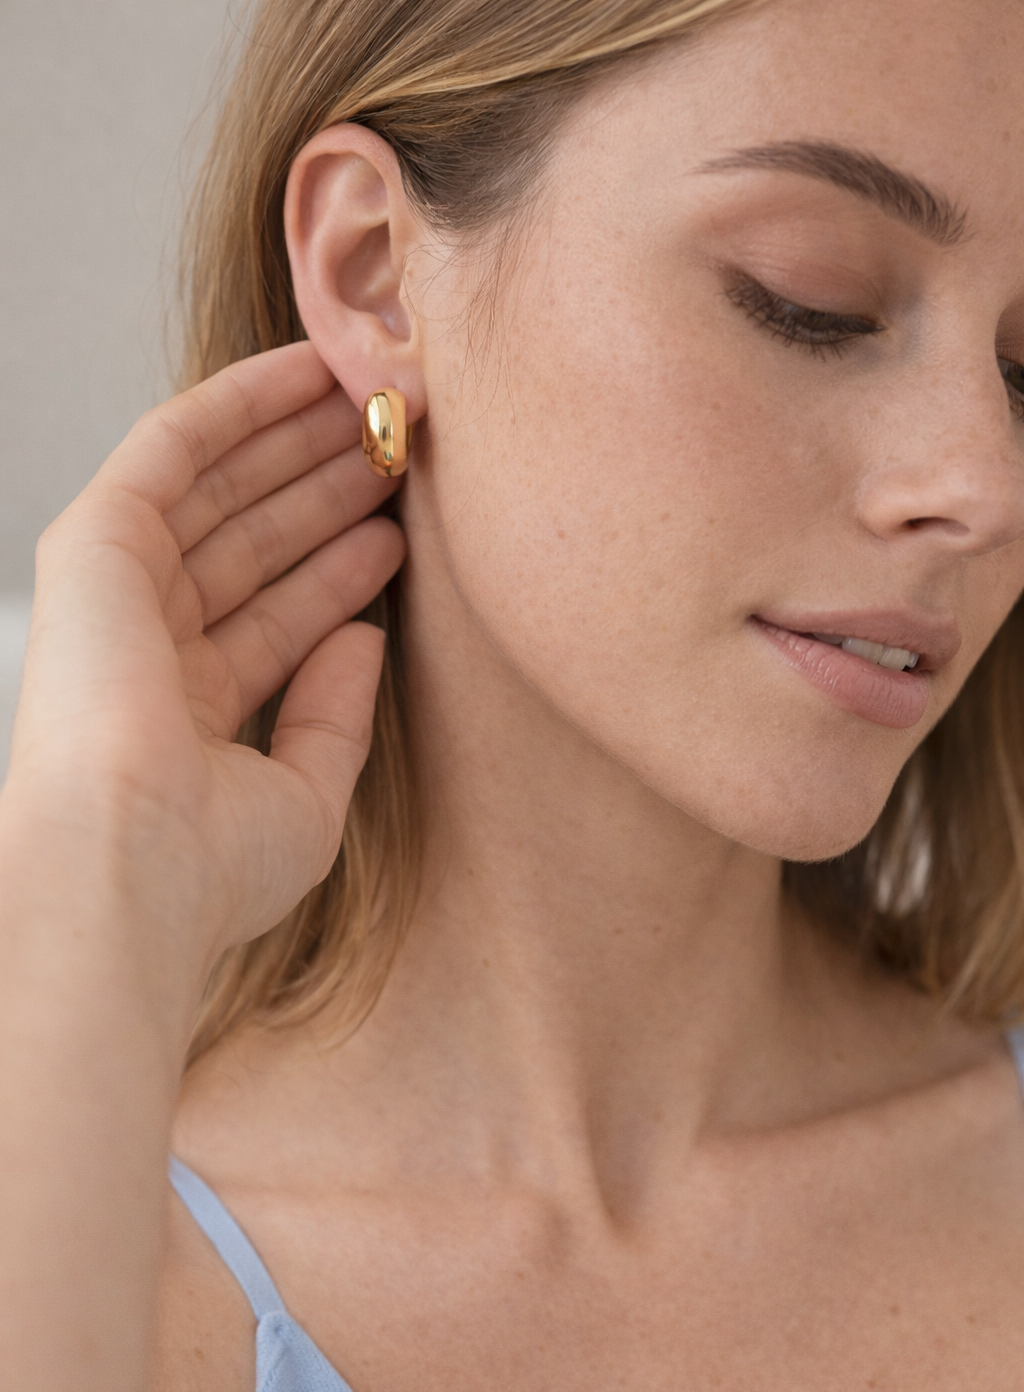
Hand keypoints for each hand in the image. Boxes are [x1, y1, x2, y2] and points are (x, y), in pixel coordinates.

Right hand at [5, 342, 403, 965]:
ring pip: (223, 485)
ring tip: (376, 394)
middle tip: (400, 441)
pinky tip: (305, 368)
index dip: (342, 564)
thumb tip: (368, 633)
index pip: (279, 614)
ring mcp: (120, 588)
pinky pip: (175, 446)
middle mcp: (150, 642)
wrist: (134, 868)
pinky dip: (239, 402)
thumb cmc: (213, 866)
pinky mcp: (97, 540)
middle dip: (326, 485)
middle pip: (255, 540)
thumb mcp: (308, 794)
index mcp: (189, 710)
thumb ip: (337, 715)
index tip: (407, 521)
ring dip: (297, 435)